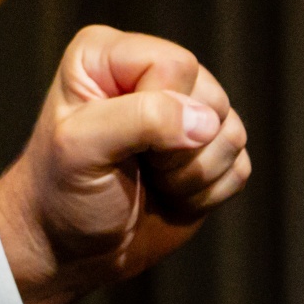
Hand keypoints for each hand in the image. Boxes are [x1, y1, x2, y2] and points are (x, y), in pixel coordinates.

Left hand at [0, 25, 250, 303]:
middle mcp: (148, 73)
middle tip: (136, 164)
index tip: (121, 141)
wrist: (70, 248)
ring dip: (193, 174)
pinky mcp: (208, 151)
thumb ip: (139, 120)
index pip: (175, 64)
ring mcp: (183, 111)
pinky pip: (241, 166)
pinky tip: (169, 194)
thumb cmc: (62, 190)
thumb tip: (205, 121)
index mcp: (106, 55)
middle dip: (179, 149)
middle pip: (212, 96)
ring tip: (150, 179)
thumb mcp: (81, 148)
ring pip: (232, 132)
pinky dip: (207, 192)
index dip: (161, 108)